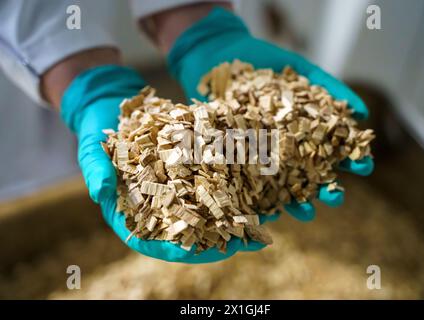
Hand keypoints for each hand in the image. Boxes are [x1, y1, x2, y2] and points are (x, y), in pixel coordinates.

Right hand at [60, 65, 264, 262]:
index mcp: (132, 212)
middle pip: (187, 233)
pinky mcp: (190, 170)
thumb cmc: (98, 133)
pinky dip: (231, 190)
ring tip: (259, 226)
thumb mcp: (92, 150)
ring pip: (205, 212)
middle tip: (242, 244)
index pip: (153, 242)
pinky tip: (254, 192)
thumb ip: (95, 171)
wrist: (114, 106)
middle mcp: (158, 206)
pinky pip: (211, 184)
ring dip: (231, 220)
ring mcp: (176, 189)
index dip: (173, 251)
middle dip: (214, 241)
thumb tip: (100, 193)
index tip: (194, 255)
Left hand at [167, 7, 373, 221]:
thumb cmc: (264, 64)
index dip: (350, 160)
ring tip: (307, 213)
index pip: (334, 150)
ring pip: (282, 183)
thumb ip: (330, 87)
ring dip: (296, 201)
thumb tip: (362, 112)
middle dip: (325, 188)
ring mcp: (262, 154)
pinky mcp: (237, 158)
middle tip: (336, 198)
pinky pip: (248, 181)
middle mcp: (286, 147)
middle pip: (311, 173)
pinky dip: (258, 198)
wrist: (220, 57)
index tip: (365, 167)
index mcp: (306, 130)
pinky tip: (267, 211)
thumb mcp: (301, 70)